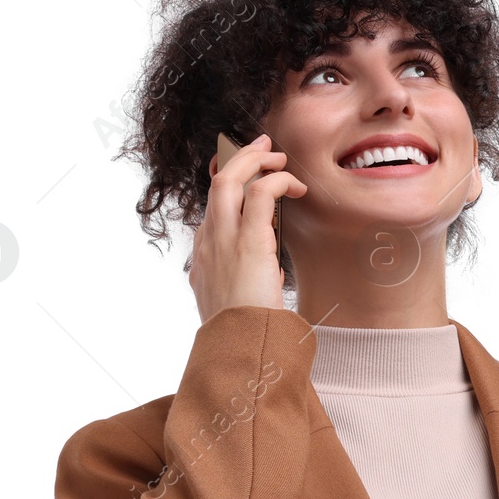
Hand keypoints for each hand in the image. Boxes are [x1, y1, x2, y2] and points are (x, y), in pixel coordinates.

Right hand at [191, 132, 307, 324]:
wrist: (238, 351)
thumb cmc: (243, 335)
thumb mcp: (239, 307)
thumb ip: (249, 286)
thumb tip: (269, 276)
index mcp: (204, 260)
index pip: (213, 211)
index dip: (229, 189)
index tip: (247, 177)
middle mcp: (208, 244)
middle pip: (216, 185)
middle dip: (238, 159)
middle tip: (262, 147)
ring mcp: (223, 241)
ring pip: (230, 179)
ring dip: (256, 160)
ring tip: (279, 159)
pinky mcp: (248, 243)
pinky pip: (260, 194)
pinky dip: (276, 181)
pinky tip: (294, 186)